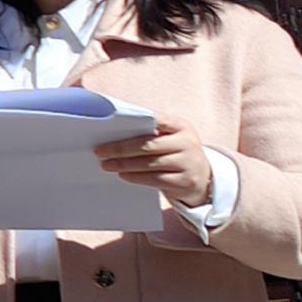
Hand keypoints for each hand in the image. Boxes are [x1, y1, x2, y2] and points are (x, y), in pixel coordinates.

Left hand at [96, 117, 215, 208]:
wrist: (201, 177)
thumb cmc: (175, 152)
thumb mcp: (170, 137)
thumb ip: (150, 131)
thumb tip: (113, 131)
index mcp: (181, 126)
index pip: (157, 119)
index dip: (135, 121)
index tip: (111, 124)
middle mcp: (187, 142)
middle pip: (148, 145)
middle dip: (121, 148)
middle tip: (99, 152)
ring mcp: (188, 163)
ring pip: (150, 163)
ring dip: (125, 164)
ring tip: (106, 165)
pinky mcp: (185, 182)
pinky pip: (156, 179)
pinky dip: (136, 177)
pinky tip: (123, 175)